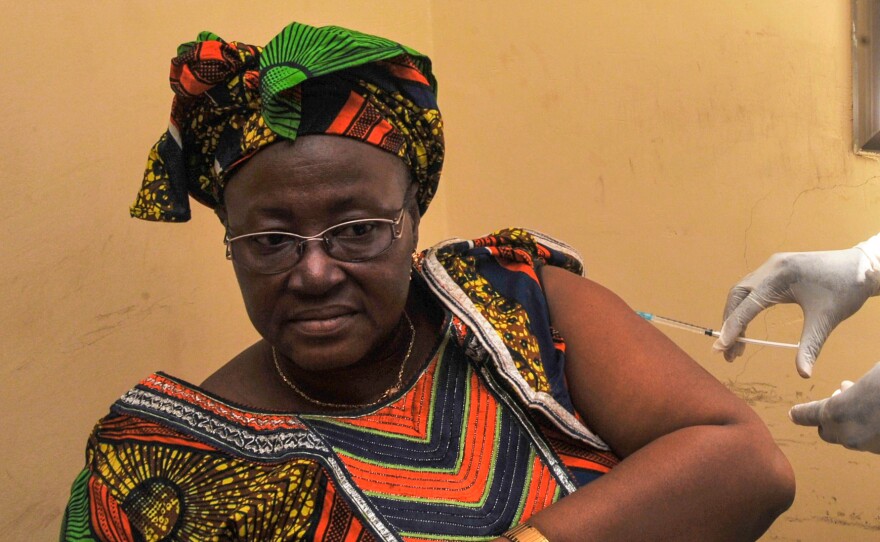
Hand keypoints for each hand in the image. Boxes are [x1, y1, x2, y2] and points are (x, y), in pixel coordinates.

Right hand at [713, 246, 879, 376]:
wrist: (863, 267)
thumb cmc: (846, 291)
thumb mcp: (827, 319)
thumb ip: (810, 346)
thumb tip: (803, 374)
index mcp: (780, 276)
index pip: (747, 305)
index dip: (732, 328)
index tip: (721, 348)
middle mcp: (770, 267)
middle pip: (737, 296)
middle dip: (730, 323)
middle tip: (728, 351)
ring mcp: (772, 265)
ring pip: (742, 291)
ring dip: (735, 315)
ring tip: (737, 343)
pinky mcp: (776, 269)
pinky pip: (752, 288)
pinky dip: (745, 307)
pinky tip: (748, 325)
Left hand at [789, 362, 879, 452]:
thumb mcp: (870, 379)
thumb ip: (851, 391)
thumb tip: (845, 391)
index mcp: (837, 411)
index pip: (809, 415)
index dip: (801, 414)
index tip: (793, 414)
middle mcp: (849, 434)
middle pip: (827, 432)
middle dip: (829, 417)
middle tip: (842, 394)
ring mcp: (869, 447)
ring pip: (851, 438)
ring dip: (852, 423)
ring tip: (865, 402)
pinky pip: (871, 442)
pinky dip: (871, 431)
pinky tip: (877, 414)